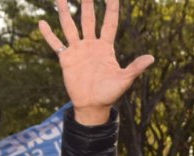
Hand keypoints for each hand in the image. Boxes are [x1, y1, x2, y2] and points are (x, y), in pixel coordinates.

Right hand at [39, 0, 154, 124]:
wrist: (92, 106)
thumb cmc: (110, 94)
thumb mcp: (124, 80)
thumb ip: (135, 68)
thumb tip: (152, 58)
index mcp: (106, 47)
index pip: (110, 23)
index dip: (111, 8)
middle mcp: (91, 45)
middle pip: (89, 19)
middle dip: (87, 3)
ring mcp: (78, 50)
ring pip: (70, 26)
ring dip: (64, 12)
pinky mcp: (66, 59)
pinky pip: (56, 44)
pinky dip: (48, 34)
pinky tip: (42, 23)